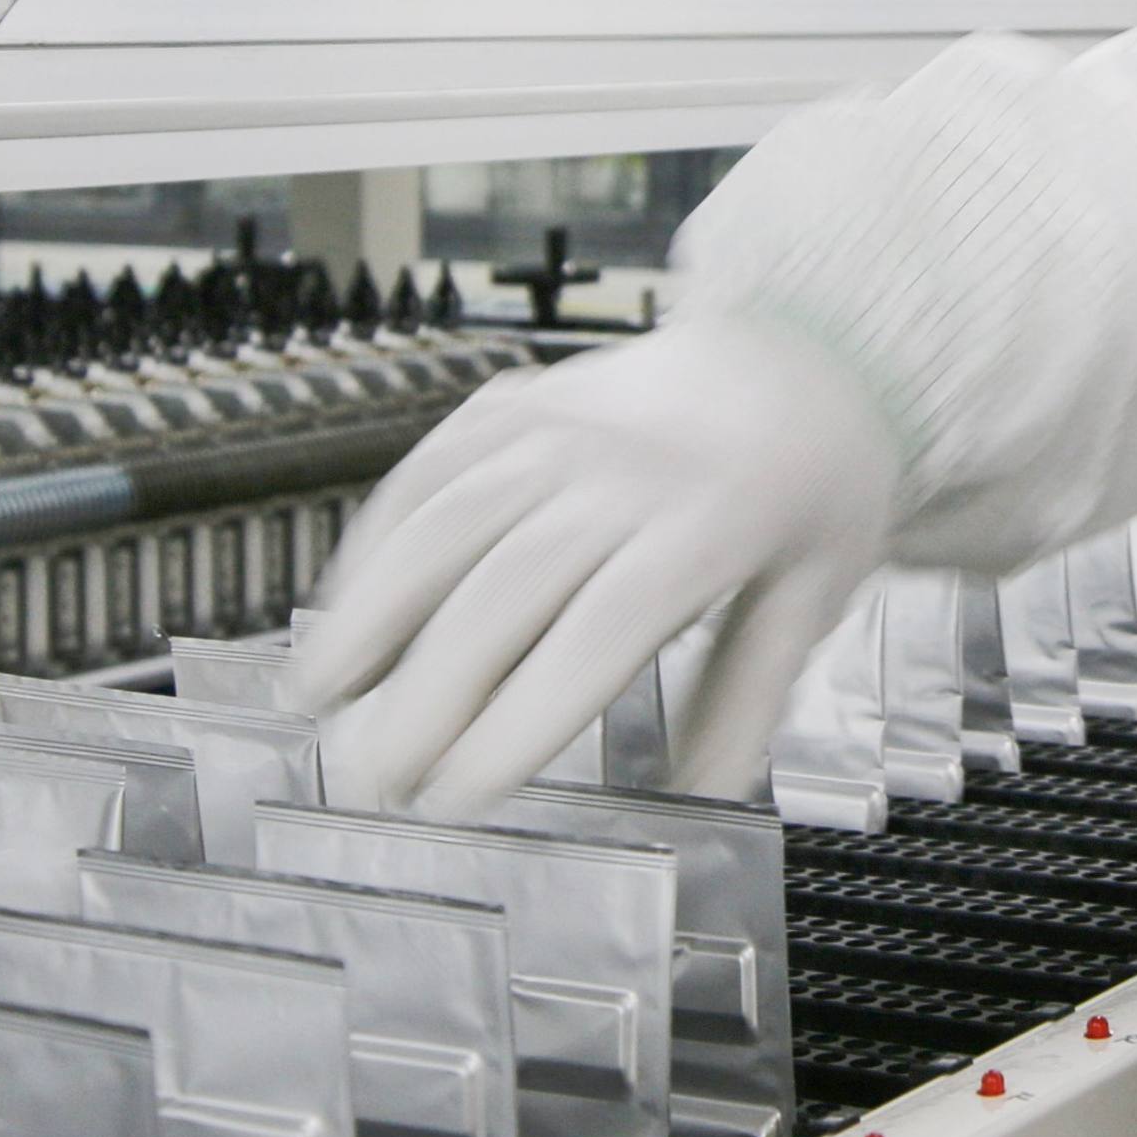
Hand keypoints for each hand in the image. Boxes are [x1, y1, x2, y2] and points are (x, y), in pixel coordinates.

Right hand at [284, 312, 900, 820]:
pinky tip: (348, 602)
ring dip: (372, 612)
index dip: (519, 717)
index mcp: (709, 525)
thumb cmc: (814, 477)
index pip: (598, 632)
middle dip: (428, 693)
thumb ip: (749, 696)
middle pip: (506, 587)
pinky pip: (431, 468)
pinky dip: (379, 538)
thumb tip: (701, 795)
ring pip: (446, 520)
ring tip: (320, 696)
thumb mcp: (816, 590)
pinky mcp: (520, 402)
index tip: (463, 792)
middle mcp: (624, 471)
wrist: (810, 341)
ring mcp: (563, 427)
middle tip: (377, 774)